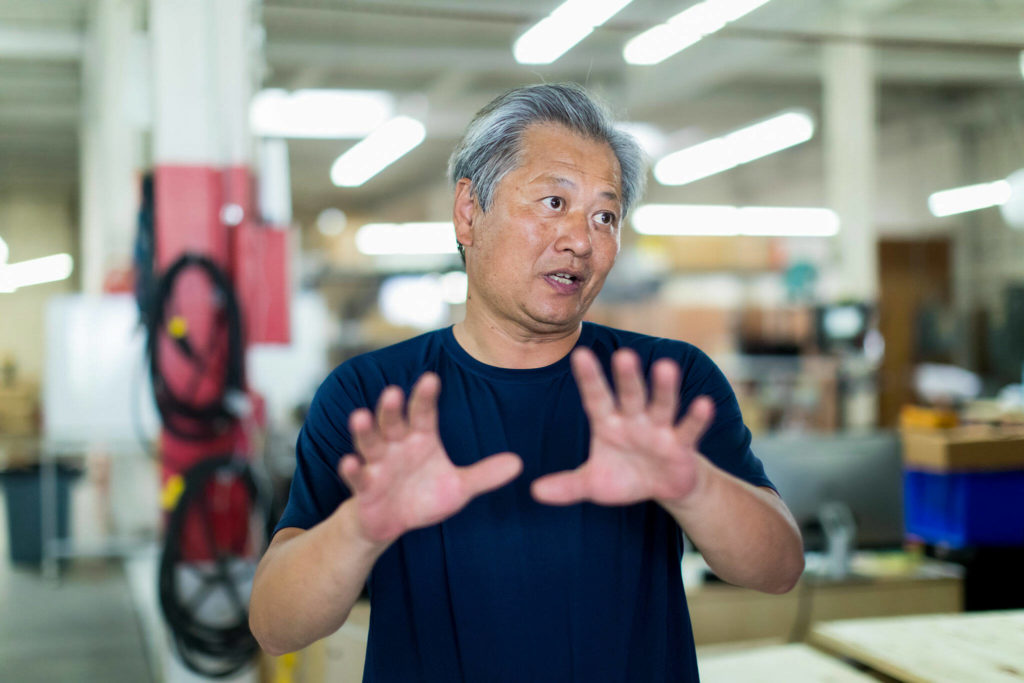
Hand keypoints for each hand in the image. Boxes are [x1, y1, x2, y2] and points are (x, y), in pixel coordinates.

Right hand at [338, 373, 521, 543]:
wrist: (392, 522)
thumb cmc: (425, 496)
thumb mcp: (459, 488)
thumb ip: (484, 475)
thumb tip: (518, 463)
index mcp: (420, 439)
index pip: (424, 414)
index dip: (426, 397)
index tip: (431, 378)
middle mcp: (396, 446)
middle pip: (393, 422)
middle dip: (392, 408)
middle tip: (393, 391)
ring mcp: (377, 465)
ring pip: (370, 443)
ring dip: (365, 430)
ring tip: (360, 415)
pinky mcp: (363, 487)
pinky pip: (357, 477)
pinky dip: (352, 470)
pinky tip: (349, 462)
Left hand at [531, 347, 714, 506]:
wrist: (664, 488)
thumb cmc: (625, 477)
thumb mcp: (593, 484)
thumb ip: (567, 486)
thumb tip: (534, 492)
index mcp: (608, 423)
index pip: (596, 397)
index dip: (589, 378)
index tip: (579, 354)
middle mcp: (634, 419)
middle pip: (630, 395)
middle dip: (627, 377)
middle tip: (623, 354)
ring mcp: (659, 429)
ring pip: (661, 405)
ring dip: (664, 388)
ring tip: (666, 366)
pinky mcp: (682, 444)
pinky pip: (689, 429)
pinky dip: (696, 418)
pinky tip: (703, 404)